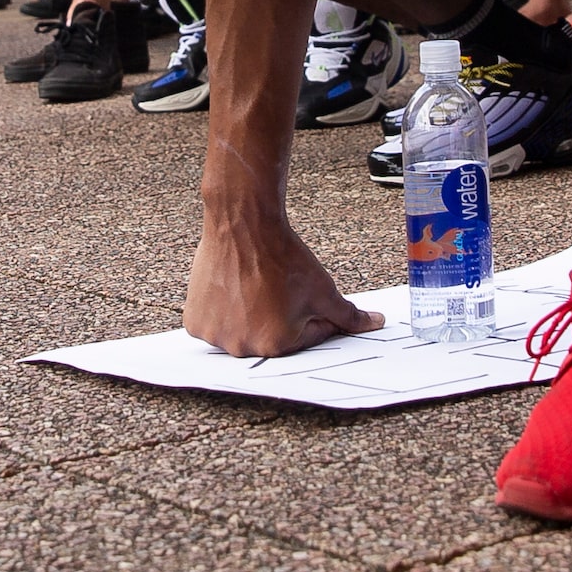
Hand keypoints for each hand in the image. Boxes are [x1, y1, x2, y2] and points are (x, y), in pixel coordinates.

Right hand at [183, 208, 382, 356]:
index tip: (298, 290)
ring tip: (250, 286)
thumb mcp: (324, 289)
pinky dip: (221, 311)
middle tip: (272, 287)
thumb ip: (349, 316)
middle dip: (277, 317)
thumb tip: (375, 324)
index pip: (305, 339)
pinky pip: (214, 324)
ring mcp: (216, 336)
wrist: (243, 223)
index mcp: (277, 346)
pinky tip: (230, 288)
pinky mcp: (196, 321)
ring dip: (247, 315)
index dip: (308, 311)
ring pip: (241, 331)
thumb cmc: (283, 255)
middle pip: (271, 338)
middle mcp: (243, 348)